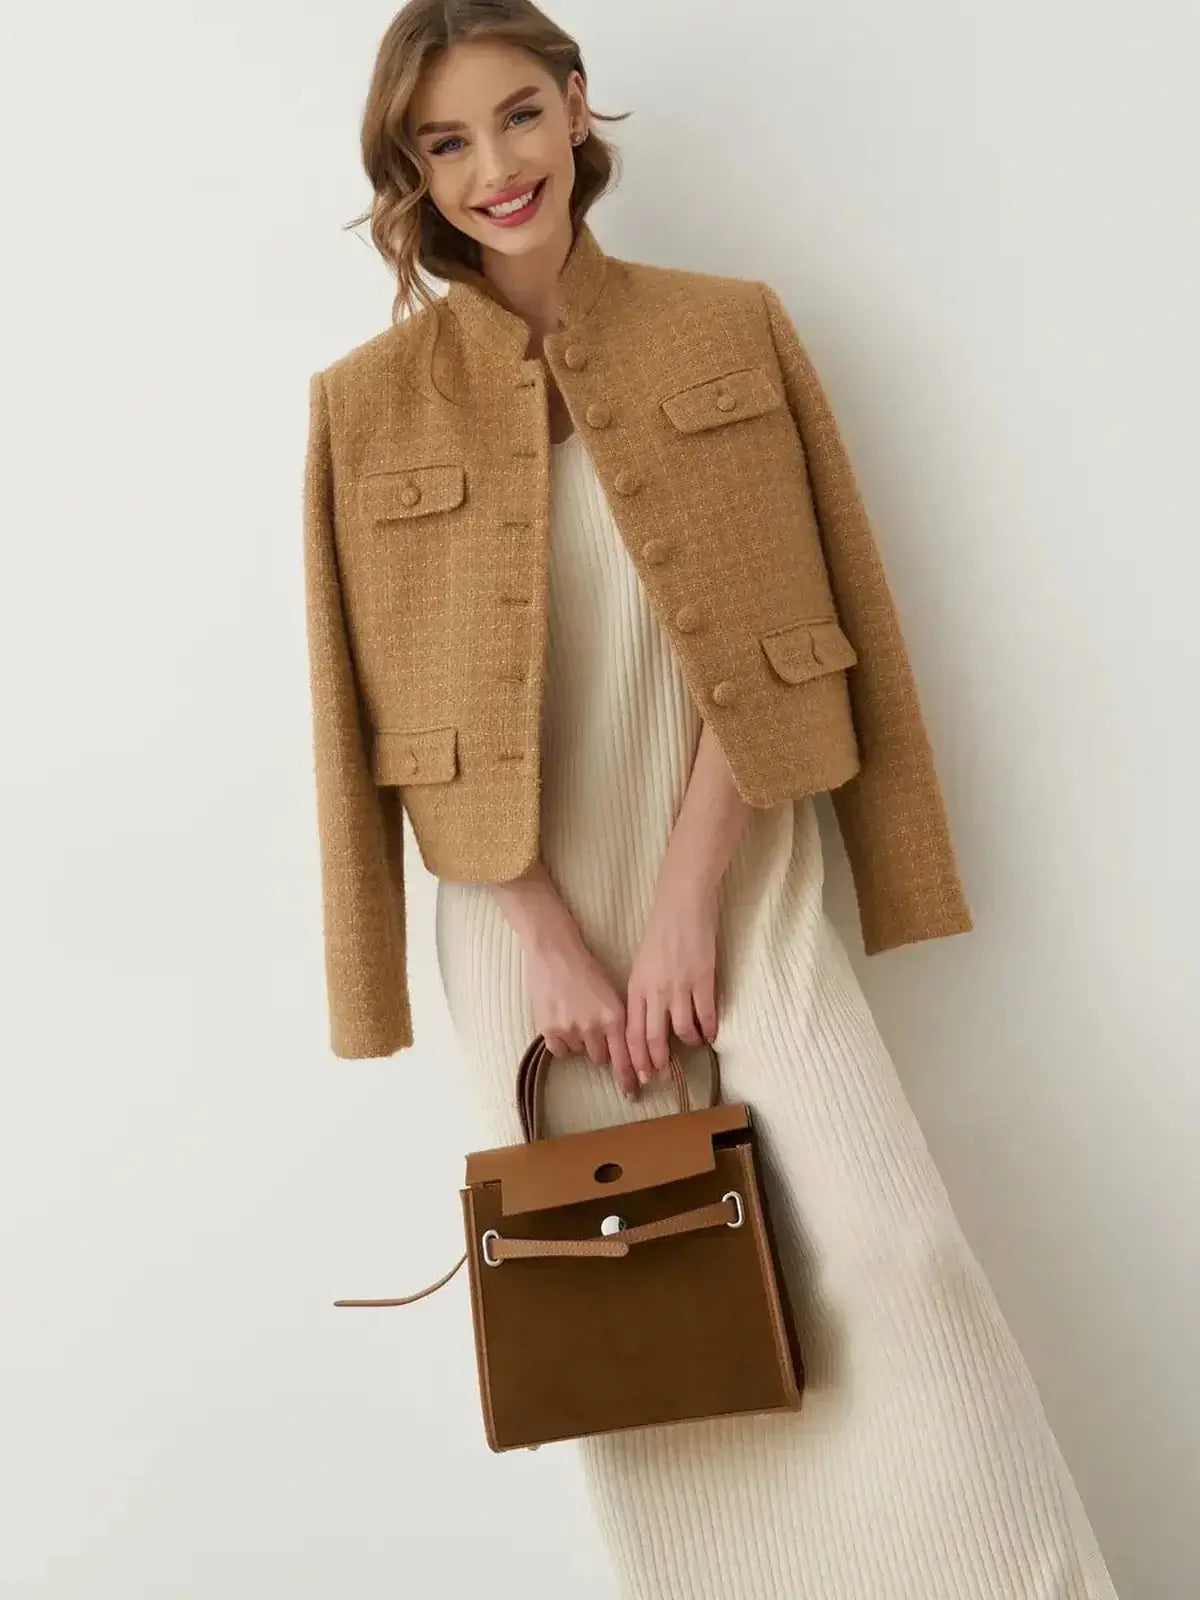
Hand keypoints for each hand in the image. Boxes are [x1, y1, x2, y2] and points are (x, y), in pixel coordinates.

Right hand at [521, 921, 639, 1099]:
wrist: (554, 952)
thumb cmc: (585, 969)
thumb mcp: (610, 993)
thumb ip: (616, 1021)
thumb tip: (621, 1048)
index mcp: (614, 1016)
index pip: (624, 1056)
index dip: (629, 1076)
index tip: (632, 1091)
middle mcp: (594, 1026)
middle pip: (600, 1056)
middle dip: (598, 1046)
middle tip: (590, 1025)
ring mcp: (570, 1029)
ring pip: (578, 1051)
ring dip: (578, 1040)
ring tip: (572, 1013)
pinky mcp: (548, 1029)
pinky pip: (559, 1050)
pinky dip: (560, 1040)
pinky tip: (559, 1018)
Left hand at [626, 879, 719, 1082]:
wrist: (681, 904)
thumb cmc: (661, 931)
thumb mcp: (642, 965)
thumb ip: (644, 993)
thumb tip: (648, 1021)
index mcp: (636, 987)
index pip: (631, 1032)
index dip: (635, 1058)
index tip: (641, 1075)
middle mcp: (655, 991)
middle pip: (653, 1038)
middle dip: (657, 1062)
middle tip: (662, 1075)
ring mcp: (679, 986)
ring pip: (682, 1030)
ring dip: (689, 1043)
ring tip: (694, 1045)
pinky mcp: (703, 979)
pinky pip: (706, 1015)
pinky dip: (709, 1030)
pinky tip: (712, 1035)